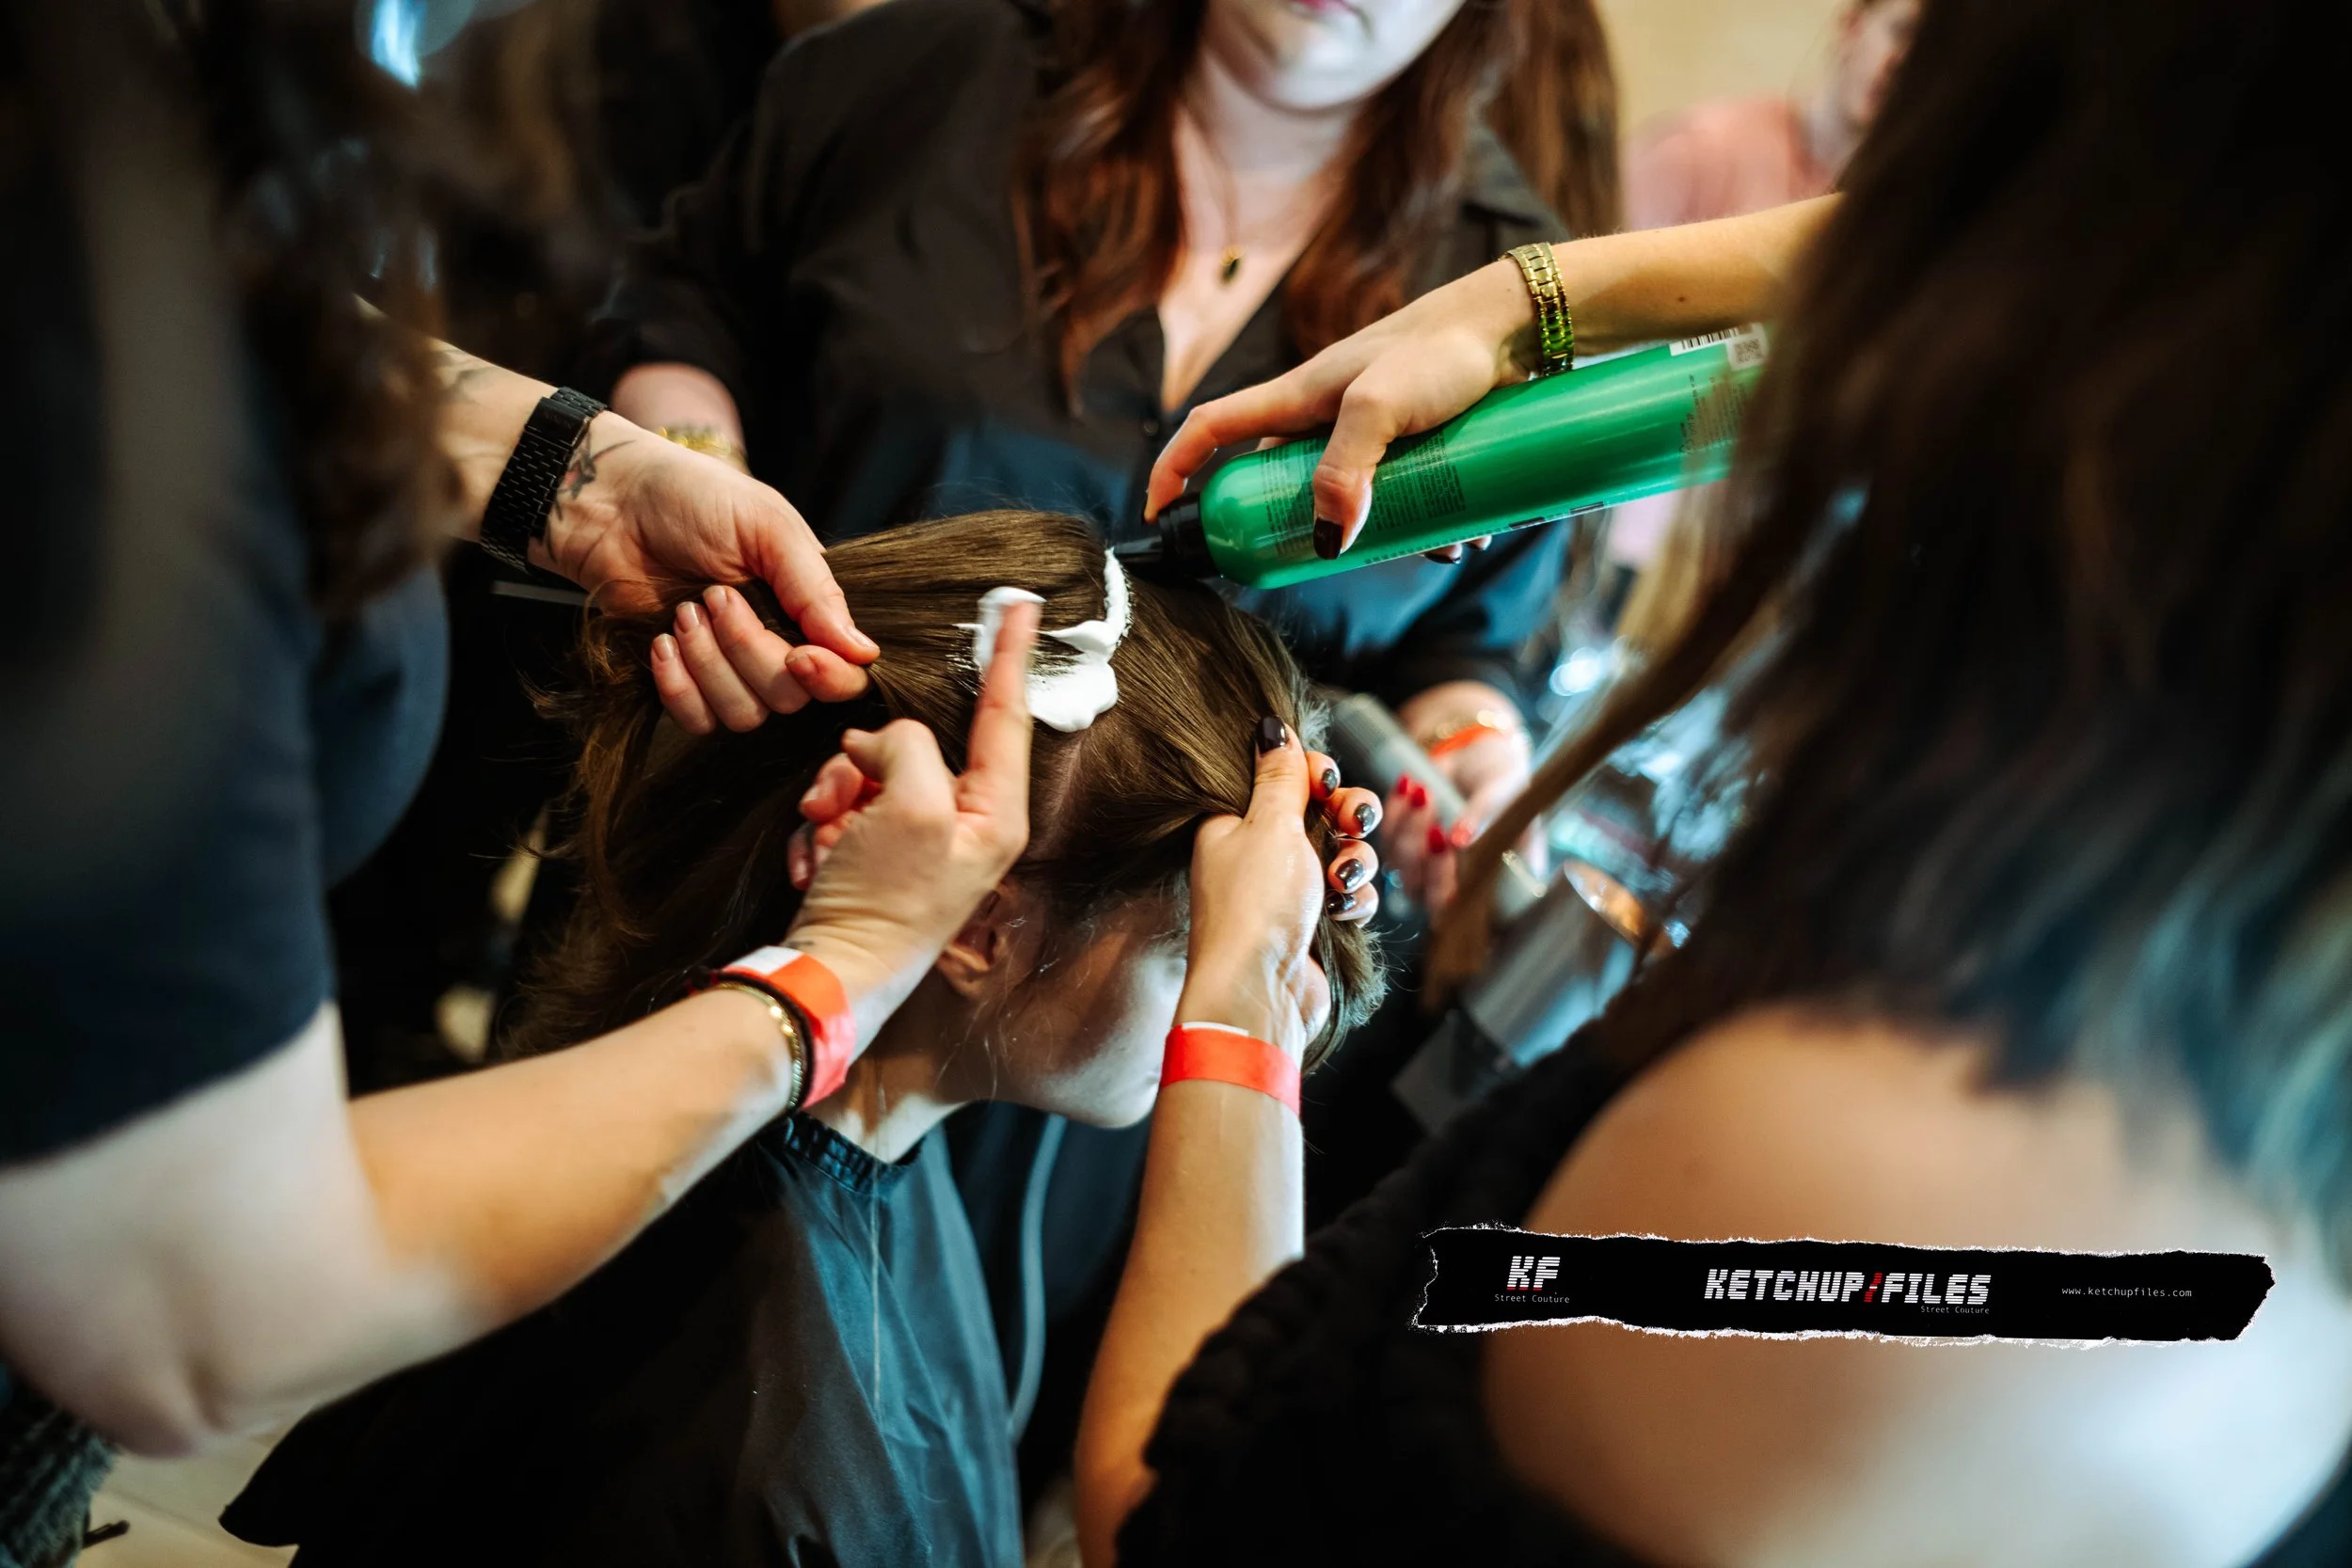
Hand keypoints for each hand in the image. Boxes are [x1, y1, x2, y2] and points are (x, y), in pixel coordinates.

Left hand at [539, 415, 879, 731]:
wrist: (613, 504)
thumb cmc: (694, 498)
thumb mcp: (767, 526)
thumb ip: (815, 589)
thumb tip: (863, 653)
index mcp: (810, 609)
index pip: (845, 674)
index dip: (828, 678)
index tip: (800, 657)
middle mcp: (778, 647)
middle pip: (790, 698)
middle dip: (747, 650)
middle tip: (714, 595)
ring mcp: (730, 671)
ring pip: (744, 715)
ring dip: (708, 662)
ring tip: (683, 611)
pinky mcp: (685, 685)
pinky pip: (698, 721)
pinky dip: (678, 686)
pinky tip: (661, 642)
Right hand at [776, 600, 1040, 1039]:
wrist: (827, 974)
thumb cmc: (883, 902)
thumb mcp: (909, 806)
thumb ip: (908, 746)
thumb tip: (882, 743)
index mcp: (994, 813)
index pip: (1004, 715)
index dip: (1008, 655)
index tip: (1021, 605)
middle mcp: (964, 825)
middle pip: (911, 744)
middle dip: (863, 763)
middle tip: (841, 800)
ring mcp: (918, 842)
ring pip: (867, 771)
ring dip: (833, 798)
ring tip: (827, 842)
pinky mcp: (877, 857)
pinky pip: (842, 808)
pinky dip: (821, 831)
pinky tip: (819, 863)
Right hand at [1145, 258, 1537, 556]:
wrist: (1513, 328)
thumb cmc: (1441, 351)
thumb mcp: (1380, 408)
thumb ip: (1346, 470)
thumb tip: (1325, 541)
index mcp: (1295, 398)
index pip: (1211, 430)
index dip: (1176, 468)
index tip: (1158, 512)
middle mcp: (1322, 417)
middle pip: (1280, 484)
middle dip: (1302, 530)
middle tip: (1331, 561)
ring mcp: (1367, 433)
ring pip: (1349, 502)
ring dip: (1382, 536)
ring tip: (1433, 544)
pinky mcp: (1410, 446)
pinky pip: (1399, 500)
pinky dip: (1424, 524)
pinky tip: (1463, 534)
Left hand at [1175, 722, 1382, 1059]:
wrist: (1259, 993)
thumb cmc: (1254, 908)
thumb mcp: (1269, 826)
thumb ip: (1279, 776)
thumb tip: (1270, 726)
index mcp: (1233, 821)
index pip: (1282, 775)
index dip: (1315, 772)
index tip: (1325, 780)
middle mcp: (1257, 853)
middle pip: (1321, 811)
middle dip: (1347, 816)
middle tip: (1350, 822)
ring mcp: (1285, 891)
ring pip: (1342, 853)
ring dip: (1353, 862)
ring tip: (1341, 881)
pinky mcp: (1310, 923)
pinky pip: (1348, 895)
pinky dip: (1353, 901)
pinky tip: (1342, 913)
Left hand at [1381, 684, 1543, 911]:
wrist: (1482, 763)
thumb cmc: (1506, 789)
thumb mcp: (1507, 799)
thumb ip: (1485, 820)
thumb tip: (1461, 839)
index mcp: (1491, 890)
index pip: (1463, 912)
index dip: (1449, 887)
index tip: (1449, 845)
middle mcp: (1454, 888)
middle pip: (1425, 894)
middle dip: (1425, 856)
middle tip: (1435, 821)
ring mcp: (1423, 871)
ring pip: (1401, 866)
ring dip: (1409, 827)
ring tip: (1424, 791)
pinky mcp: (1400, 847)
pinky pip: (1386, 837)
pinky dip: (1395, 811)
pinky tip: (1408, 784)